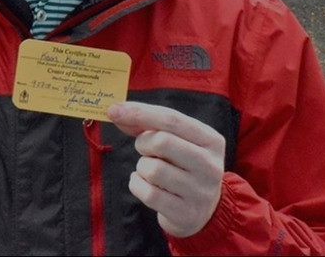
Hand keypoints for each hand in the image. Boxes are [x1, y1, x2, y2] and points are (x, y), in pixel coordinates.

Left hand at [107, 101, 224, 237]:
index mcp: (211, 140)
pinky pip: (148, 193)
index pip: (172, 119)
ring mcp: (200, 192)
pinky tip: (146, 185)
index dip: (139, 112)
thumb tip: (116, 112)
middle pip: (162, 141)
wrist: (201, 211)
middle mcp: (210, 165)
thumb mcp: (176, 141)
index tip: (113, 110)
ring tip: (151, 171)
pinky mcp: (185, 213)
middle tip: (145, 150)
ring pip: (153, 169)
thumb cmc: (181, 166)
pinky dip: (137, 185)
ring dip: (142, 167)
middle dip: (143, 143)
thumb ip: (147, 124)